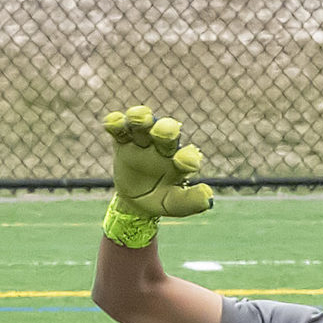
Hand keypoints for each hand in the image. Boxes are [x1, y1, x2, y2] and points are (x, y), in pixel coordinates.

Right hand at [104, 105, 215, 219]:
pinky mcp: (122, 142)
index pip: (187, 155)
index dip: (188, 158)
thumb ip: (190, 202)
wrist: (136, 200)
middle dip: (166, 130)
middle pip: (166, 134)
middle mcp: (163, 147)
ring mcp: (143, 142)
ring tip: (141, 117)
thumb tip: (209, 197)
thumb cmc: (161, 199)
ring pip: (142, 125)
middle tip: (165, 131)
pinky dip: (116, 123)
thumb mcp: (174, 205)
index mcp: (181, 161)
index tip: (188, 164)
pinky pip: (119, 130)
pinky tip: (113, 121)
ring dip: (141, 119)